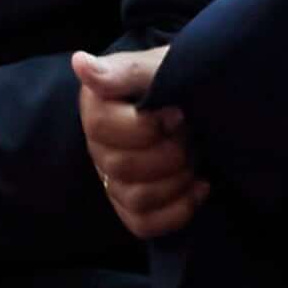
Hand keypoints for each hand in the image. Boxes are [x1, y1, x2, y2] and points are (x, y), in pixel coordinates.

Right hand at [74, 46, 202, 235]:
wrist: (206, 103)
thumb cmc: (183, 80)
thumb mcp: (163, 65)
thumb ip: (127, 70)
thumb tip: (81, 63)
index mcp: (97, 106)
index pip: (101, 128)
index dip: (146, 127)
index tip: (177, 113)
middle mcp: (98, 144)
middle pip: (120, 167)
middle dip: (169, 153)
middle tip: (189, 133)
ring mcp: (113, 178)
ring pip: (135, 197)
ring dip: (177, 179)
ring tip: (195, 157)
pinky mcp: (132, 206)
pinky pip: (144, 224)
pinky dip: (179, 209)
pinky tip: (200, 186)